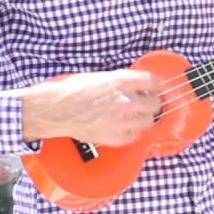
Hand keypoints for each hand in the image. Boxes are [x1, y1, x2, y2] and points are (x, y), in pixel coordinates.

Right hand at [22, 69, 160, 146]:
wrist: (57, 109)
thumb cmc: (74, 90)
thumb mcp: (101, 76)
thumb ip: (123, 81)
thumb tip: (139, 86)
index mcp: (122, 81)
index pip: (154, 82)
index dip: (153, 86)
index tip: (152, 89)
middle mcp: (126, 100)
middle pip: (156, 104)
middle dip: (151, 103)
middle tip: (145, 104)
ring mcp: (122, 120)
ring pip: (149, 121)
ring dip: (143, 118)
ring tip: (132, 116)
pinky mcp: (116, 136)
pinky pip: (136, 135)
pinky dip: (132, 131)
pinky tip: (122, 126)